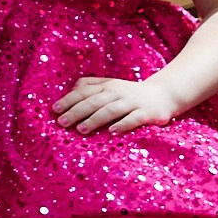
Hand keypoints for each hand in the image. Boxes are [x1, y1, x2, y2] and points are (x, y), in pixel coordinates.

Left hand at [54, 74, 179, 133]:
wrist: (162, 95)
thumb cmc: (129, 93)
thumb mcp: (109, 85)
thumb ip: (90, 85)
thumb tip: (70, 89)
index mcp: (106, 86)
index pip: (84, 92)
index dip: (69, 100)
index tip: (55, 110)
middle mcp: (117, 92)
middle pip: (93, 102)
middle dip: (76, 112)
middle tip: (62, 123)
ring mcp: (132, 102)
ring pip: (110, 110)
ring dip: (95, 119)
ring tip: (81, 129)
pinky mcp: (146, 113)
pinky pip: (133, 119)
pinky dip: (122, 124)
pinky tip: (112, 132)